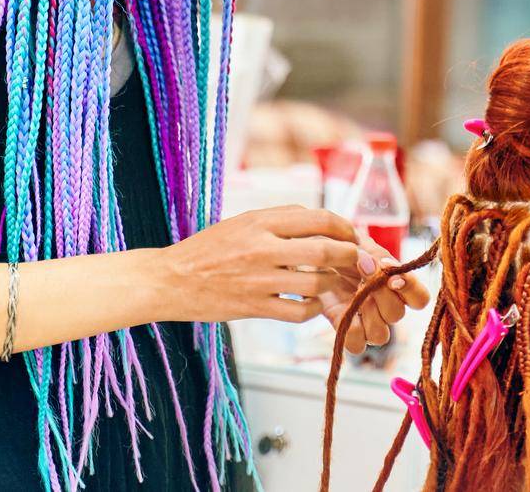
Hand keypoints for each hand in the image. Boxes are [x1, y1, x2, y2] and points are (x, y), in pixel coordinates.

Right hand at [158, 205, 365, 323]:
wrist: (169, 280)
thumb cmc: (208, 249)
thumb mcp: (242, 222)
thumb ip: (280, 220)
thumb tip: (321, 222)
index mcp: (260, 220)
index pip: (318, 219)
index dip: (344, 228)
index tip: (353, 236)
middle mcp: (262, 247)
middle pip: (324, 250)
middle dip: (350, 257)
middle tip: (359, 262)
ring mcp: (258, 279)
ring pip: (316, 283)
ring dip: (332, 284)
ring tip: (332, 283)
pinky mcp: (253, 307)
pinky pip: (299, 311)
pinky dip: (312, 308)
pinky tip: (310, 304)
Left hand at [321, 230, 430, 354]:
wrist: (316, 258)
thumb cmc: (345, 250)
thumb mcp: (363, 245)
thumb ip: (377, 255)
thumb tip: (383, 267)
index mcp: (399, 288)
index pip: (420, 299)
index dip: (410, 289)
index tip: (390, 272)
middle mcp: (387, 309)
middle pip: (397, 314)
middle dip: (381, 293)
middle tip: (363, 270)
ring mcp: (367, 323)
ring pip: (380, 335)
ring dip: (367, 314)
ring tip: (354, 293)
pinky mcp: (345, 330)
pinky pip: (356, 345)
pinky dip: (350, 330)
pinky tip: (343, 309)